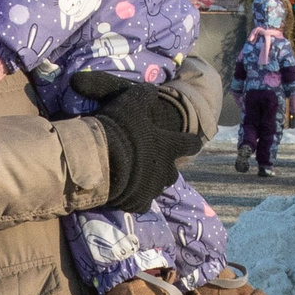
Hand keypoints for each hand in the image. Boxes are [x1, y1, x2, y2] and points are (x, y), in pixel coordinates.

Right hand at [73, 72, 205, 213]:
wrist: (102, 161)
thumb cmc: (121, 129)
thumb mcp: (133, 102)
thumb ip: (145, 95)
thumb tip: (153, 91)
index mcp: (169, 146)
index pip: (191, 144)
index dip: (191, 142)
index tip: (192, 141)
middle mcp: (165, 170)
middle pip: (173, 172)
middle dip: (166, 167)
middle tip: (153, 161)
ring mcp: (152, 189)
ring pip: (157, 188)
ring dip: (150, 182)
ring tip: (136, 178)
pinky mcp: (137, 204)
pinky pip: (140, 204)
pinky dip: (134, 199)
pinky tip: (125, 194)